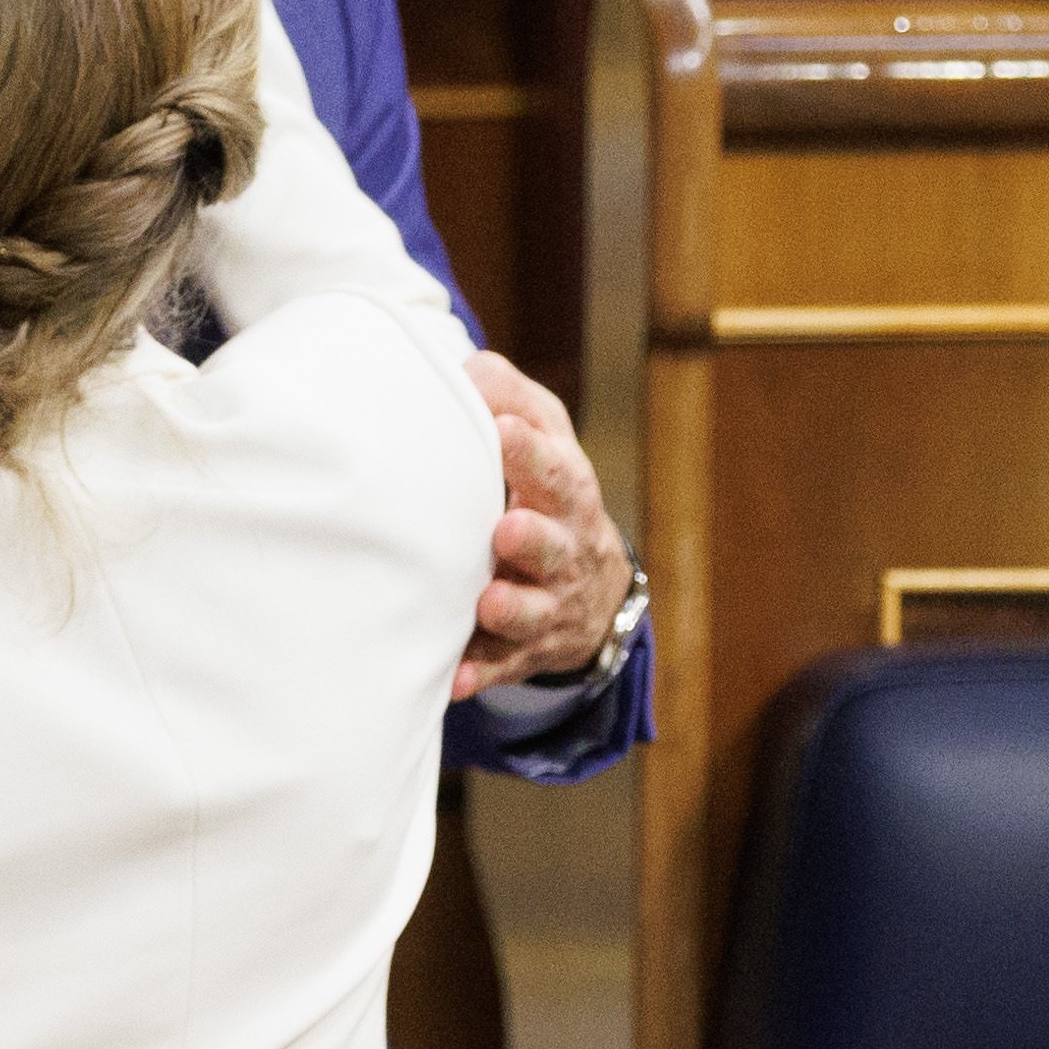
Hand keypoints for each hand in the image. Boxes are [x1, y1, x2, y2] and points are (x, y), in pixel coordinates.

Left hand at [455, 356, 638, 701]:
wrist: (592, 589)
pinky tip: (457, 680)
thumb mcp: (544, 436)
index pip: (555, 467)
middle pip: (555, 545)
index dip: (530, 452)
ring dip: (513, 608)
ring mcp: (548, 604)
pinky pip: (503, 667)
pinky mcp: (524, 651)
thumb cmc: (547, 492)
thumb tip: (461, 369)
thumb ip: (506, 397)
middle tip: (507, 528)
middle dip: (534, 538)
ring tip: (489, 604)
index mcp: (567, 492)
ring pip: (534, 612)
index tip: (500, 431)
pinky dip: (482, 674)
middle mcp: (564, 550)